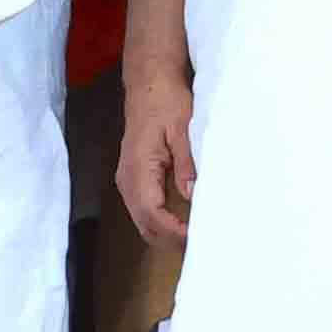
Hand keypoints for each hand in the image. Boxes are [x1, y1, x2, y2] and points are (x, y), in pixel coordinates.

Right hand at [116, 71, 197, 247]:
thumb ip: (187, 163)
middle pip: (145, 226)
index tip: (198, 240)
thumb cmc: (166, 102)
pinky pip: (144, 212)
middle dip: (172, 241)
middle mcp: (127, 179)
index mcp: (138, 167)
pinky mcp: (134, 180)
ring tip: (196, 240)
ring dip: (167, 236)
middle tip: (204, 247)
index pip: (152, 213)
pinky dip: (162, 225)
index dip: (174, 232)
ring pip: (144, 223)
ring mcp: (128, 181)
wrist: (149, 84)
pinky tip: (183, 225)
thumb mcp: (183, 129)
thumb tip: (192, 195)